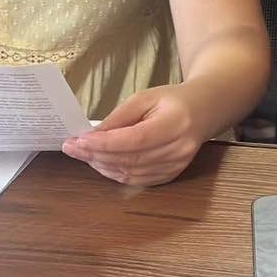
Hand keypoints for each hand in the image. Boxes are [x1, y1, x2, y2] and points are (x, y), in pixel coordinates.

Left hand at [63, 84, 204, 186]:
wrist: (204, 110)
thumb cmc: (172, 100)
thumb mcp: (146, 97)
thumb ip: (120, 116)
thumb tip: (92, 135)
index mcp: (175, 123)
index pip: (134, 139)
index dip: (104, 143)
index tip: (79, 140)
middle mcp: (179, 149)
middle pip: (130, 158)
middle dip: (96, 155)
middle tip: (73, 148)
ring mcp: (176, 166)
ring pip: (130, 173)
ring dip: (103, 165)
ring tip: (84, 154)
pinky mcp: (171, 175)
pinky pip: (137, 180)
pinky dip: (116, 173)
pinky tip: (103, 162)